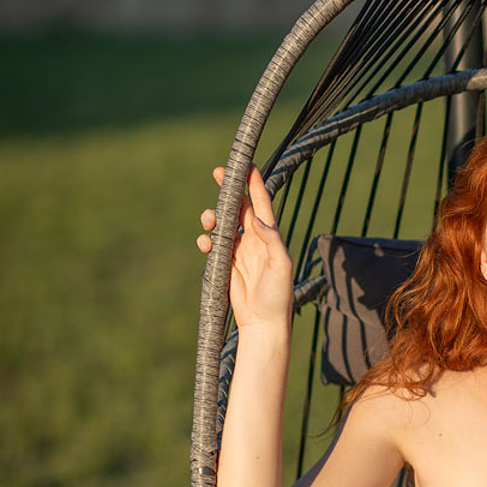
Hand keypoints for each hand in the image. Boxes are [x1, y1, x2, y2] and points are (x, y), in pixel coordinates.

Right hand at [196, 166, 292, 329]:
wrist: (263, 322)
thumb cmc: (278, 295)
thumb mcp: (282, 266)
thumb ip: (273, 241)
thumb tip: (259, 221)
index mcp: (270, 235)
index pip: (261, 202)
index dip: (253, 182)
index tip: (246, 164)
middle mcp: (254, 238)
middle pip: (239, 206)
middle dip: (228, 189)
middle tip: (218, 172)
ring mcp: (239, 250)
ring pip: (223, 223)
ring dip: (213, 216)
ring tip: (208, 220)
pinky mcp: (226, 263)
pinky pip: (213, 244)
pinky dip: (206, 239)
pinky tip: (205, 243)